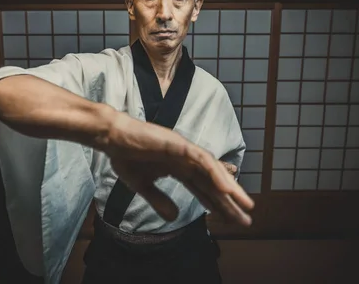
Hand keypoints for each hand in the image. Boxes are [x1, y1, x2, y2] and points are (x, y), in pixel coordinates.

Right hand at [102, 111, 253, 226]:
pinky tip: (226, 188)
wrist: (111, 138)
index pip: (203, 189)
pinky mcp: (178, 144)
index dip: (217, 204)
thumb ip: (159, 200)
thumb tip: (174, 218)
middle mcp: (186, 159)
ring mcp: (184, 150)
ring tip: (245, 205)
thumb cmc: (125, 157)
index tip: (230, 220)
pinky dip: (215, 173)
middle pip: (212, 183)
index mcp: (179, 168)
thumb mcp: (142, 186)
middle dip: (230, 201)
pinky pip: (201, 160)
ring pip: (212, 171)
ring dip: (230, 188)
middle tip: (247, 219)